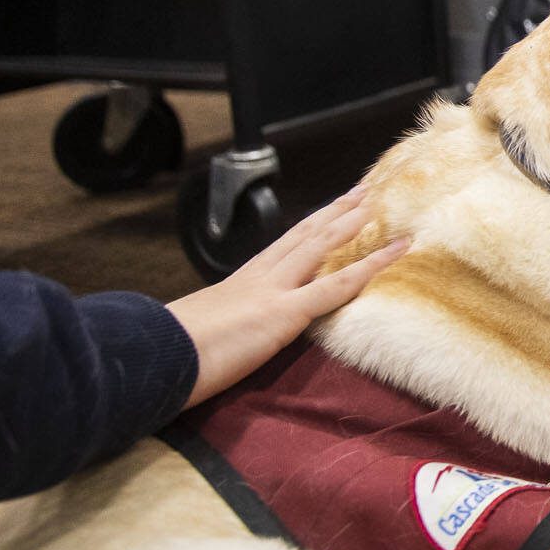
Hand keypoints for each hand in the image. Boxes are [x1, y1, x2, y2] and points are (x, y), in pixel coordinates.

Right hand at [168, 189, 408, 406]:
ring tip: (383, 204)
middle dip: (338, 212)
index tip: (333, 210)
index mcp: (242, 281)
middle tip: (365, 191)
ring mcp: (273, 291)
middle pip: (307, 234)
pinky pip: (337, 285)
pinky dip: (372, 266)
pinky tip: (397, 251)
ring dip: (356, 223)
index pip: (286, 245)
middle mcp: (260, 276)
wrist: (152, 359)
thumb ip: (222, 325)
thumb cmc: (169, 353)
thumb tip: (226, 335)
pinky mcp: (282, 313)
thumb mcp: (202, 332)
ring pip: (323, 246)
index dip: (313, 226)